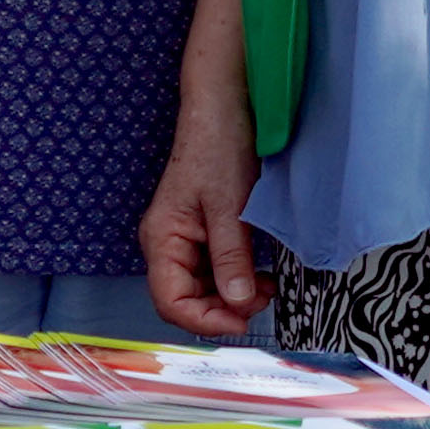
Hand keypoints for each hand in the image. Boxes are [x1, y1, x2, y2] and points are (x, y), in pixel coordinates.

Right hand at [137, 94, 272, 340]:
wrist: (222, 107)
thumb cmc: (220, 148)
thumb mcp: (230, 207)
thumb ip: (231, 258)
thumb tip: (238, 303)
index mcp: (162, 239)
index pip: (171, 302)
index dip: (205, 321)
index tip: (243, 321)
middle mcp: (165, 244)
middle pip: (183, 300)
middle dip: (222, 310)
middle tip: (264, 301)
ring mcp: (182, 239)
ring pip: (199, 289)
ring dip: (230, 297)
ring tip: (267, 289)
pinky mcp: (199, 232)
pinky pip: (211, 270)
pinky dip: (234, 279)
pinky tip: (259, 275)